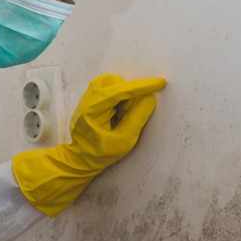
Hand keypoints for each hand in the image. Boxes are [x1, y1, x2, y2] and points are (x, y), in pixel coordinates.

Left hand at [12, 73, 166, 216]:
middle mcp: (88, 98)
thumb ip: (137, 118)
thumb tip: (150, 98)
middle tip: (127, 116)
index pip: (121, 90)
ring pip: (113, 83)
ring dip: (124, 96)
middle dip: (129, 95)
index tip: (160, 82)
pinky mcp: (91, 97)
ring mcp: (87, 96)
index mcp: (93, 109)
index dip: (142, 86)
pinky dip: (118, 97)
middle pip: (116, 82)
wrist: (79, 158)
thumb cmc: (100, 154)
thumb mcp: (123, 141)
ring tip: (121, 115)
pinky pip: (109, 88)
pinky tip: (116, 113)